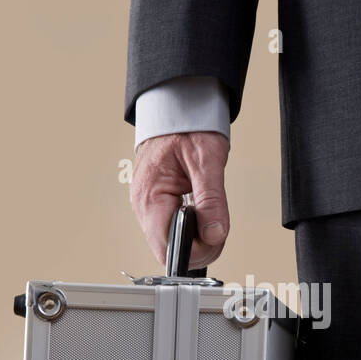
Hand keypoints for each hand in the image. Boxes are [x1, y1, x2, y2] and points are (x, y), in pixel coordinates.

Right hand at [130, 131, 229, 269]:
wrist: (177, 109)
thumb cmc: (187, 127)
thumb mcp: (207, 161)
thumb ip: (212, 201)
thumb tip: (215, 234)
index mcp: (150, 197)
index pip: (167, 248)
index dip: (193, 250)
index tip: (213, 236)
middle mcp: (143, 206)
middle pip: (169, 250)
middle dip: (198, 246)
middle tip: (217, 225)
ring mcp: (147, 207)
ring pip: (171, 243)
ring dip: (195, 238)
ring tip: (209, 216)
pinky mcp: (155, 205)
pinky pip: (171, 229)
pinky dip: (190, 229)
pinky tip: (200, 214)